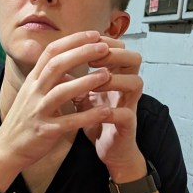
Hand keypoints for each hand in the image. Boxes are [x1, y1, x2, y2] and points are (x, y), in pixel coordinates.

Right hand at [0, 31, 119, 168]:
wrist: (6, 148)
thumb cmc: (24, 120)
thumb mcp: (33, 93)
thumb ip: (50, 79)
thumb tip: (69, 66)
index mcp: (33, 80)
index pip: (51, 52)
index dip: (73, 41)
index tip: (94, 35)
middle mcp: (33, 91)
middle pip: (57, 65)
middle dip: (81, 54)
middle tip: (104, 47)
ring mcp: (38, 111)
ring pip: (61, 91)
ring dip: (86, 82)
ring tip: (108, 75)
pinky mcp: (45, 131)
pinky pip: (68, 122)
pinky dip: (87, 116)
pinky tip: (105, 111)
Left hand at [75, 36, 144, 179]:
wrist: (108, 151)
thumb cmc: (97, 120)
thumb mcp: (84, 97)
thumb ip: (75, 80)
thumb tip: (56, 61)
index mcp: (117, 77)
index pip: (119, 48)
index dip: (103, 42)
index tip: (84, 44)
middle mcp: (127, 88)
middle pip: (135, 59)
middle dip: (113, 54)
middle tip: (92, 59)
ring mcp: (130, 105)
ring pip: (135, 82)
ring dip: (113, 80)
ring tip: (94, 83)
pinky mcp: (128, 125)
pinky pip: (125, 114)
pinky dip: (109, 112)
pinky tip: (95, 111)